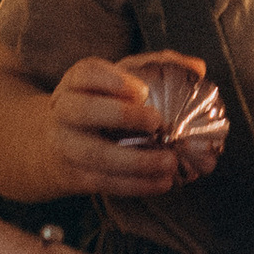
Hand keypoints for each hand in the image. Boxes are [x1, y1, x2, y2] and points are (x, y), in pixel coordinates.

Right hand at [44, 55, 187, 197]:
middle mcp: (65, 111)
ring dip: (137, 162)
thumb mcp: (116, 83)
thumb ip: (157, 68)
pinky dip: (136, 185)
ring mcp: (66, 145)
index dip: (111, 80)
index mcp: (76, 82)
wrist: (57, 145)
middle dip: (122, 116)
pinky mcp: (76, 176)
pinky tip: (162, 182)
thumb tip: (196, 68)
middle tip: (157, 122)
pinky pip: (105, 182)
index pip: (86, 73)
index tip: (142, 90)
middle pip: (83, 111)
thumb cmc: (100, 106)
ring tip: (169, 162)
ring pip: (96, 155)